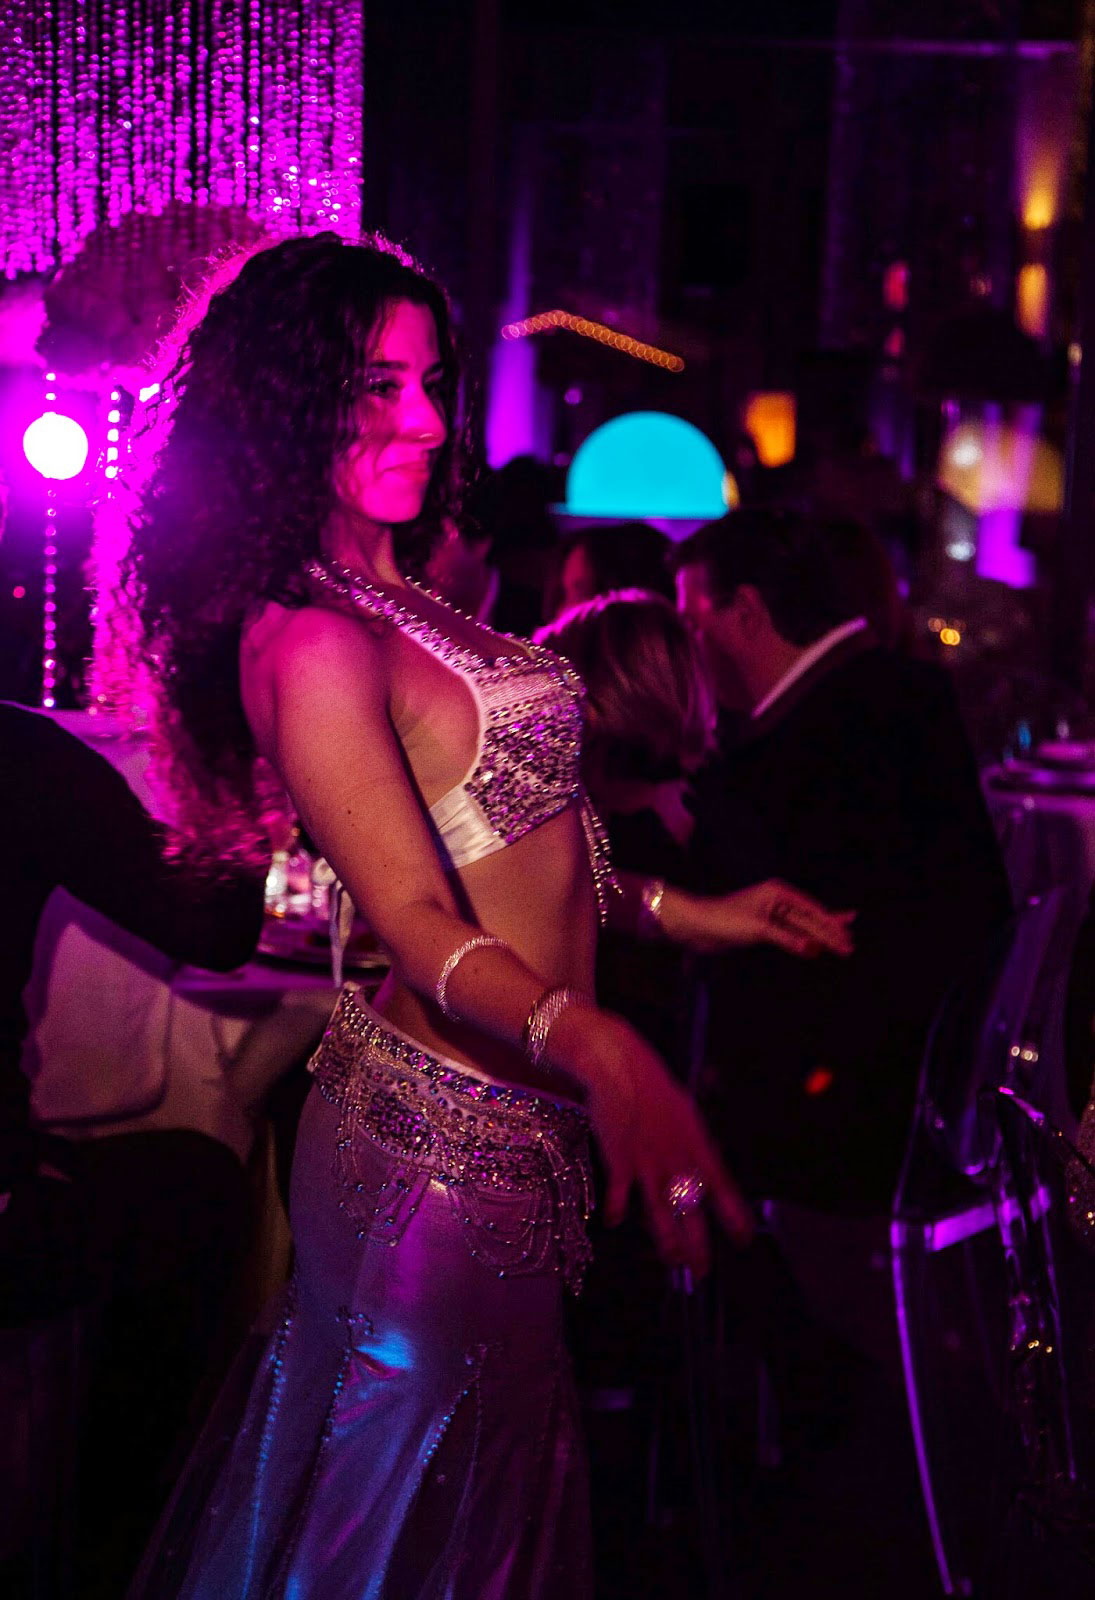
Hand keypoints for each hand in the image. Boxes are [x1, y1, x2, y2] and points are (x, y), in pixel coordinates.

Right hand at [556, 1009, 752, 1276]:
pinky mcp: (619, 1159)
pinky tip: (614, 1222)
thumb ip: (695, 1144)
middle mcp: (676, 1159)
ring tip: (672, 1260)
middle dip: (698, 1245)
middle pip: (691, 1210)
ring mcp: (648, 1162)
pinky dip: (616, 1209)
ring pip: (660, 1212)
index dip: (733, 1215)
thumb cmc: (653, 1087)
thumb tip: (705, 1167)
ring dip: (666, 1241)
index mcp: (697, 1145)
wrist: (620, 1067)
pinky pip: (619, 1193)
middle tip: (702, 1270)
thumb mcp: (686, 1113)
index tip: (744, 1238)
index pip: (721, 1187)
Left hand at [676, 879, 854, 957]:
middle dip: (829, 932)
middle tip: (850, 945)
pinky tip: (815, 946)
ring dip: (820, 937)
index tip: (847, 937)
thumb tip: (813, 949)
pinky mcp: (762, 928)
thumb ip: (787, 938)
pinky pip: (790, 934)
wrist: (696, 925)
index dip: (831, 925)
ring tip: (842, 942)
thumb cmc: (725, 919)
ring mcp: (770, 914)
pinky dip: (803, 941)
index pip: (812, 910)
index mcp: (778, 892)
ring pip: (802, 927)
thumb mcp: (759, 928)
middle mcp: (777, 900)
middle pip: (809, 918)